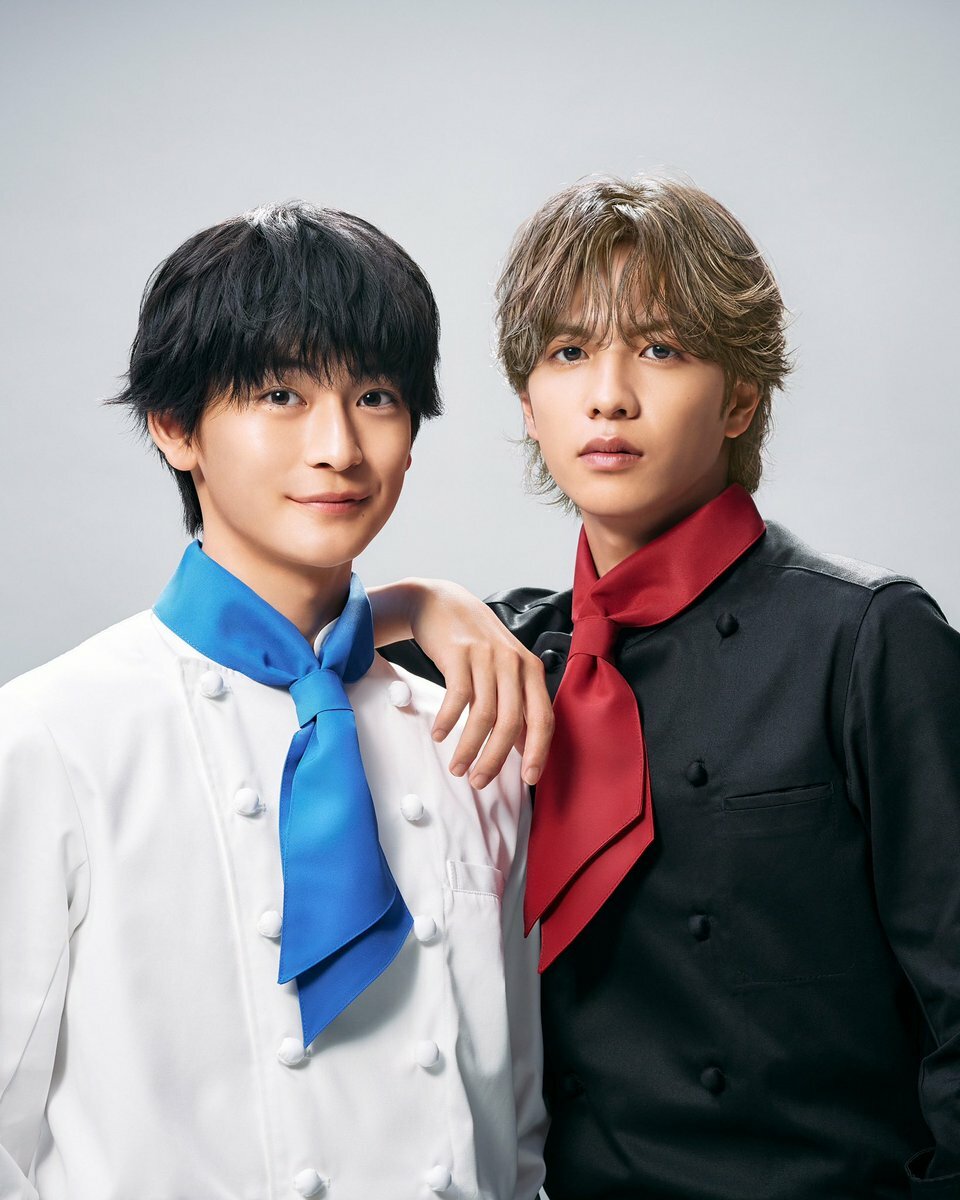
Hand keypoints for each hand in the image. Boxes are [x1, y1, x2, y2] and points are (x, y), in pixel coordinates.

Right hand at [370, 579, 554, 788]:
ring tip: (458, 768)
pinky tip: (440, 735)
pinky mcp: (459, 653)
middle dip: (496, 759)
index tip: (529, 779)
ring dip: (469, 747)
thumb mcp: (503, 668)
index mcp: (531, 670)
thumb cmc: (474, 643)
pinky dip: (449, 721)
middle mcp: (513, 663)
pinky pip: (458, 695)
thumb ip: (517, 704)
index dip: (539, 752)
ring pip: (484, 714)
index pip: (543, 718)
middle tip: (480, 782)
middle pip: (512, 722)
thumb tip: (524, 748)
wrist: (440, 602)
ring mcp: (487, 657)